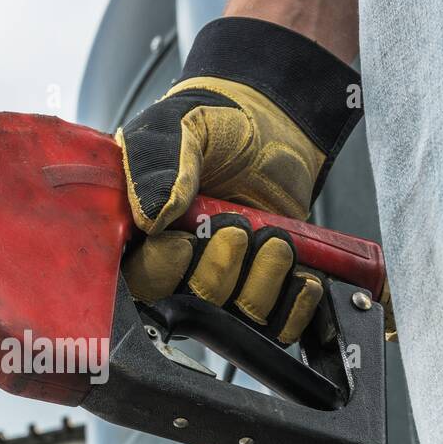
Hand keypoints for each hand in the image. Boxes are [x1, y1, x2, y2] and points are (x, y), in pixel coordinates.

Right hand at [116, 17, 362, 343]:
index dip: (162, 270)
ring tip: (275, 239)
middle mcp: (183, 267)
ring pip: (239, 314)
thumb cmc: (215, 124)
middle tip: (237, 228)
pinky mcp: (269, 285)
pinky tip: (302, 273)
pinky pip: (281, 322)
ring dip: (263, 280)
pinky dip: (296, 303)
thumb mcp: (178, 129)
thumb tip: (151, 215)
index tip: (181, 243)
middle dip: (219, 270)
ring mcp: (229, 280)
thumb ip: (158, 165)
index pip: (140, 280)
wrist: (272, 121)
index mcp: (144, 237)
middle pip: (192, 306)